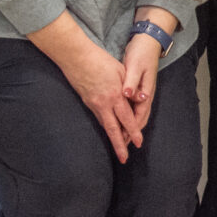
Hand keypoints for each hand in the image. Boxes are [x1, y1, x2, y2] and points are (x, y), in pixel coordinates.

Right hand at [56, 39, 143, 162]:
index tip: (138, 143)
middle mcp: (104, 103)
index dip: (133, 132)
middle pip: (114, 129)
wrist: (77, 58)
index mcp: (115, 95)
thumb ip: (130, 88)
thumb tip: (139, 101)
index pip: (127, 118)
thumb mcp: (122, 71)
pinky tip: (109, 132)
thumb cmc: (102, 61)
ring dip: (112, 138)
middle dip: (120, 145)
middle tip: (124, 158)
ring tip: (118, 150)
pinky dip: (105, 127)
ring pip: (105, 126)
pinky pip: (98, 118)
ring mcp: (93, 104)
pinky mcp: (87, 102)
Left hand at [121, 32, 160, 134]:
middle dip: (131, 133)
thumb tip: (129, 96)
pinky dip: (128, 115)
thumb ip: (132, 82)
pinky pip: (133, 106)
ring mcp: (142, 91)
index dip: (132, 129)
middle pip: (139, 118)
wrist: (148, 41)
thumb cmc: (141, 53)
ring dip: (130, 126)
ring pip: (136, 113)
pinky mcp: (137, 87)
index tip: (125, 141)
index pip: (139, 116)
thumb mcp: (135, 66)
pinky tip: (121, 118)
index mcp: (145, 91)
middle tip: (123, 146)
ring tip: (122, 137)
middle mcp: (145, 94)